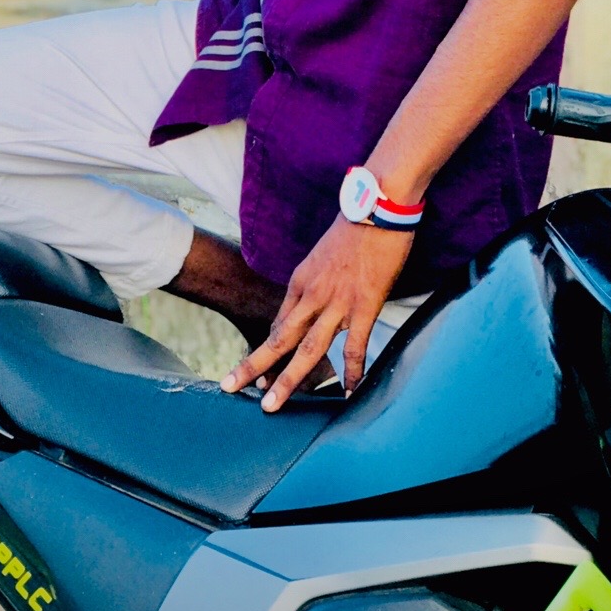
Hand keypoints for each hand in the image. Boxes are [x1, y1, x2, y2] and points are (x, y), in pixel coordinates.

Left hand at [220, 219, 411, 409]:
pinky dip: (352, 373)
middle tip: (232, 389)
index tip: (252, 374)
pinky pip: (355, 347)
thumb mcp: (324, 255)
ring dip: (288, 380)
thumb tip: (317, 302)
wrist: (378, 205)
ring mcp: (337, 302)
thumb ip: (318, 282)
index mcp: (301, 281)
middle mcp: (312, 294)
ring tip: (272, 405)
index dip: (265, 352)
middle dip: (255, 367)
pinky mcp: (364, 305)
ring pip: (307, 350)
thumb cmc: (355, 226)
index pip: (279, 324)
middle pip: (279, 339)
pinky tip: (350, 394)